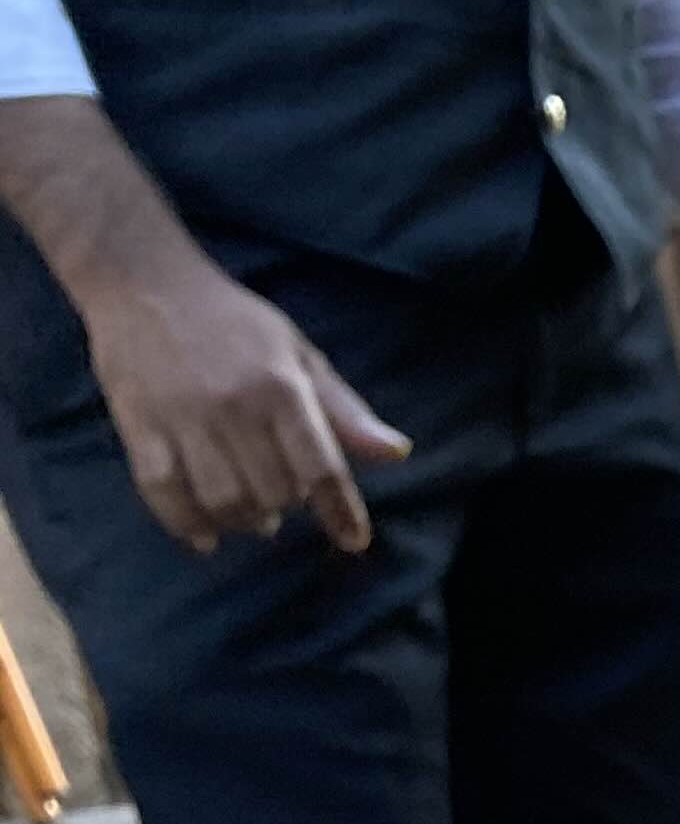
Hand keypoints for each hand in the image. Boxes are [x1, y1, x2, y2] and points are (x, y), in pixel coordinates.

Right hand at [82, 253, 408, 556]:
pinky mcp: (138, 424)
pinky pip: (161, 490)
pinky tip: (205, 536)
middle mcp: (235, 405)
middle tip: (282, 504)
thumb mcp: (299, 354)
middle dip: (286, 509)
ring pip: (222, 499)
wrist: (145, 282)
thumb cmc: (234, 322)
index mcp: (282, 388)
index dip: (342, 512)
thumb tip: (397, 453)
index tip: (354, 541)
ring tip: (251, 518)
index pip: (321, 467)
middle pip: (272, 491)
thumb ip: (344, 410)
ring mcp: (183, 416)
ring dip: (243, 522)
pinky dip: (185, 523)